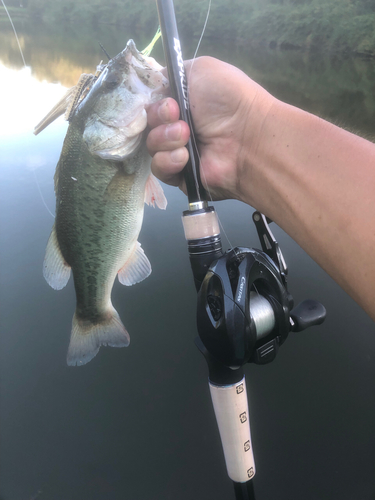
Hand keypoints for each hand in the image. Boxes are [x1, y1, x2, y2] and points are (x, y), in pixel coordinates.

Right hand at [146, 56, 274, 201]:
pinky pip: (158, 168)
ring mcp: (179, 152)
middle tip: (177, 116)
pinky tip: (185, 156)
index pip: (153, 102)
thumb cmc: (228, 98)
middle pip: (148, 123)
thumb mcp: (202, 68)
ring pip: (151, 145)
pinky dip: (168, 160)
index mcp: (183, 102)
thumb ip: (175, 71)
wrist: (247, 137)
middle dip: (159, 117)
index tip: (167, 99)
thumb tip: (158, 82)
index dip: (153, 101)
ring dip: (164, 138)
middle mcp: (179, 126)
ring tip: (186, 135)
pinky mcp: (180, 176)